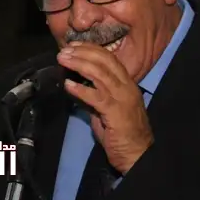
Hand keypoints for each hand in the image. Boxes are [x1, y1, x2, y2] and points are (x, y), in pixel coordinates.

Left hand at [58, 42, 153, 174]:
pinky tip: (68, 84)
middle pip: (104, 61)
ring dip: (79, 64)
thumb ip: (96, 93)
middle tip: (64, 50)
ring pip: (100, 73)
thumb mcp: (108, 108)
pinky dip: (80, 89)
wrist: (137, 154)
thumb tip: (77, 83)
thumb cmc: (122, 133)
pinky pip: (96, 96)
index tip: (73, 46)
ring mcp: (122, 98)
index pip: (109, 58)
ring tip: (63, 60)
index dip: (90, 49)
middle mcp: (127, 87)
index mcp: (127, 83)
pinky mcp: (116, 112)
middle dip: (82, 52)